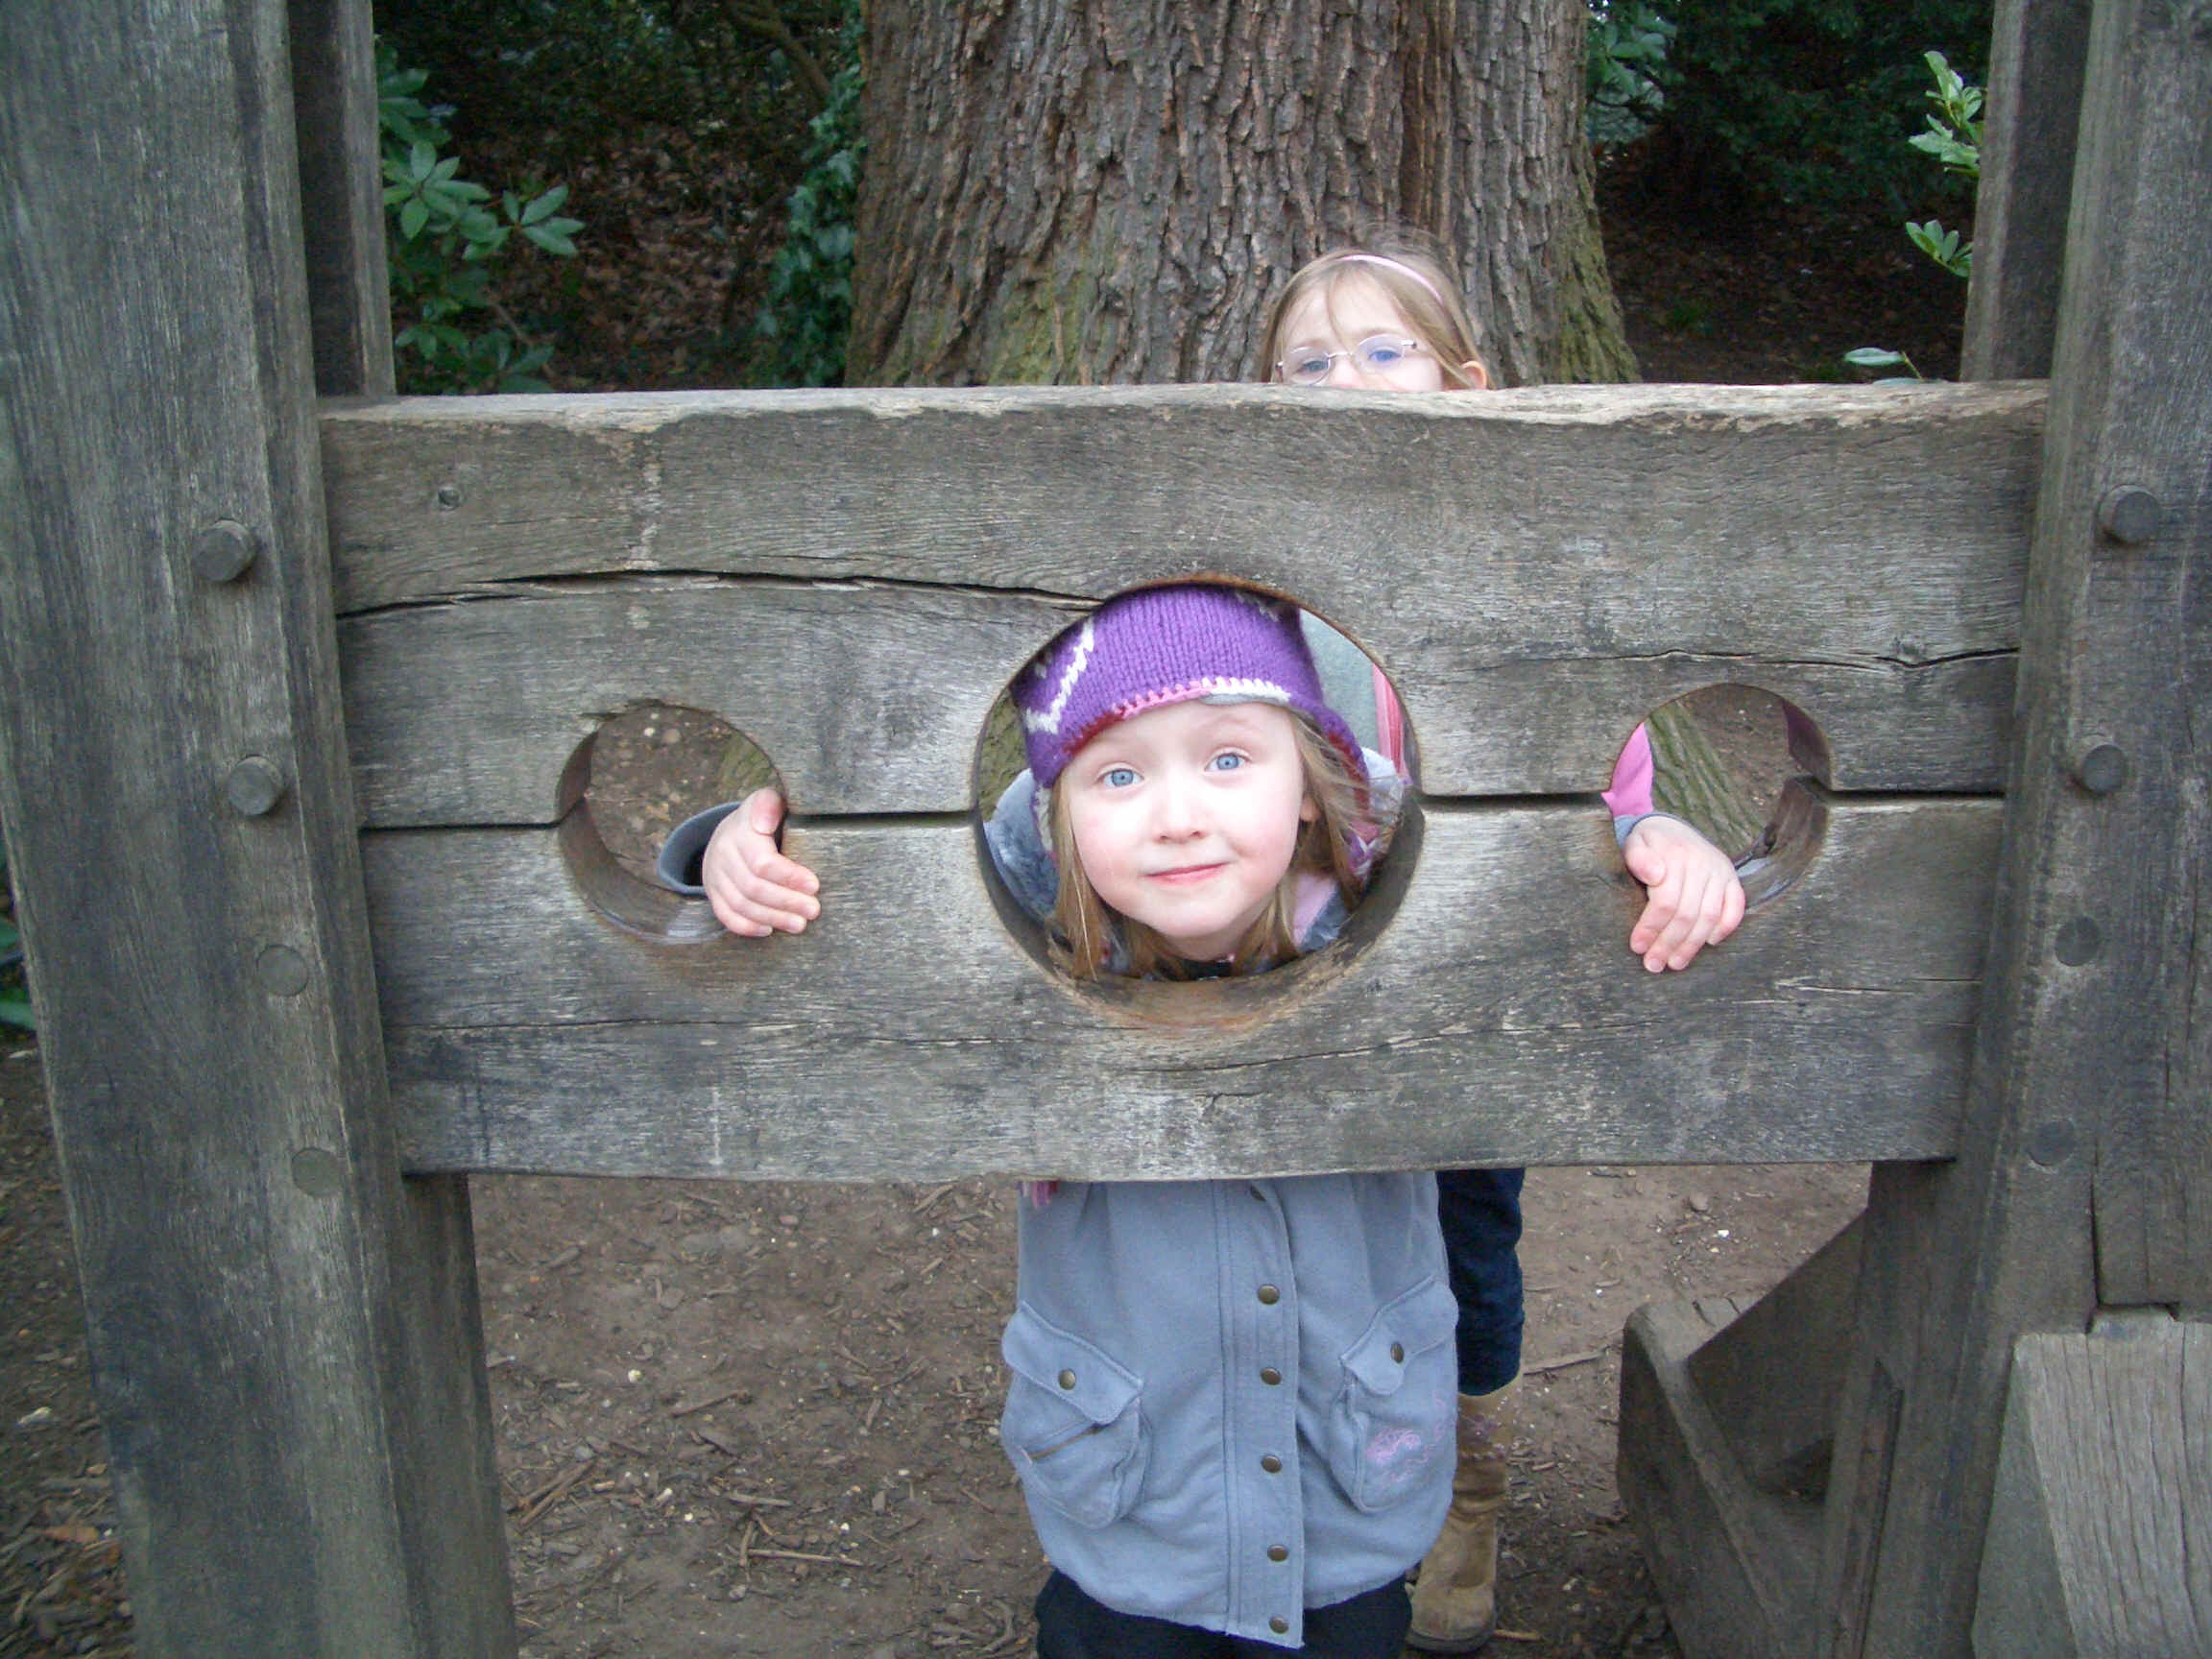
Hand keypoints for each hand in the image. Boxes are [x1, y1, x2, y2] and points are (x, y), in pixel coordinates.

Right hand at [701, 788, 820, 936]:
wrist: (729, 831)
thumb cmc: (762, 817)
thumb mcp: (767, 801)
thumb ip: (769, 805)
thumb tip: (764, 824)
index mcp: (739, 831)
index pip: (762, 862)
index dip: (789, 877)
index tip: (814, 886)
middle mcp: (722, 854)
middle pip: (753, 888)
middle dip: (786, 902)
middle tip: (813, 910)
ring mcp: (714, 875)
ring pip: (741, 905)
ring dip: (772, 917)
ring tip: (799, 924)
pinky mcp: (712, 892)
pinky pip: (725, 915)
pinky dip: (747, 926)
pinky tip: (769, 930)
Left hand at [1622, 816, 1743, 972]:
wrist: (1669, 828)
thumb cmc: (1646, 844)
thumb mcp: (1633, 844)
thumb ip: (1638, 858)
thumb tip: (1655, 875)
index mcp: (1676, 855)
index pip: (1666, 901)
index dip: (1651, 927)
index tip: (1637, 947)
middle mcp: (1702, 863)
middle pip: (1688, 914)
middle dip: (1669, 943)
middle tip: (1653, 964)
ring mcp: (1720, 870)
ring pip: (1710, 916)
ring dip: (1693, 945)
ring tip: (1675, 963)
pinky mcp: (1732, 877)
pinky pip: (1736, 907)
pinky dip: (1725, 927)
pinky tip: (1709, 944)